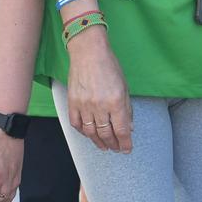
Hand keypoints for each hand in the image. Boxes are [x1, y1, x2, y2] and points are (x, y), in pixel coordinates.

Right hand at [66, 35, 133, 152]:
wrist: (88, 52)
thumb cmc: (110, 66)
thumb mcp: (125, 87)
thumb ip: (127, 109)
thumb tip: (129, 127)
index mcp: (116, 101)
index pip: (122, 130)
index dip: (125, 143)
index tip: (127, 149)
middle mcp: (100, 106)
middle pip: (106, 134)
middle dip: (113, 145)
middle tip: (116, 149)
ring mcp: (84, 105)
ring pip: (91, 132)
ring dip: (98, 142)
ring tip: (104, 146)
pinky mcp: (72, 102)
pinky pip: (76, 124)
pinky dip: (83, 132)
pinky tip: (89, 134)